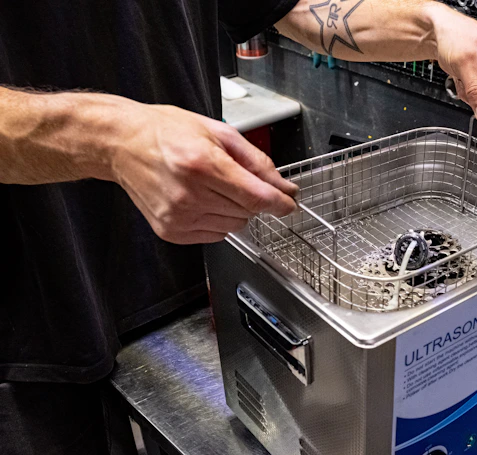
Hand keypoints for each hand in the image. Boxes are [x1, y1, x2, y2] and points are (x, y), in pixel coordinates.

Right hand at [108, 103, 297, 243]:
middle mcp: (189, 194)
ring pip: (235, 226)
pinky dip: (217, 220)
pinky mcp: (171, 231)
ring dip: (234, 210)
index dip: (280, 202)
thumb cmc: (166, 132)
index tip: (289, 203)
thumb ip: (257, 162)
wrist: (121, 143)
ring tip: (211, 186)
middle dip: (251, 197)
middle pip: (248, 212)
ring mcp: (178, 216)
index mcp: (203, 164)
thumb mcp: (218, 133)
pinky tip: (200, 199)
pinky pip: (215, 235)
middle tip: (232, 178)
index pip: (256, 197)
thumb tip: (284, 187)